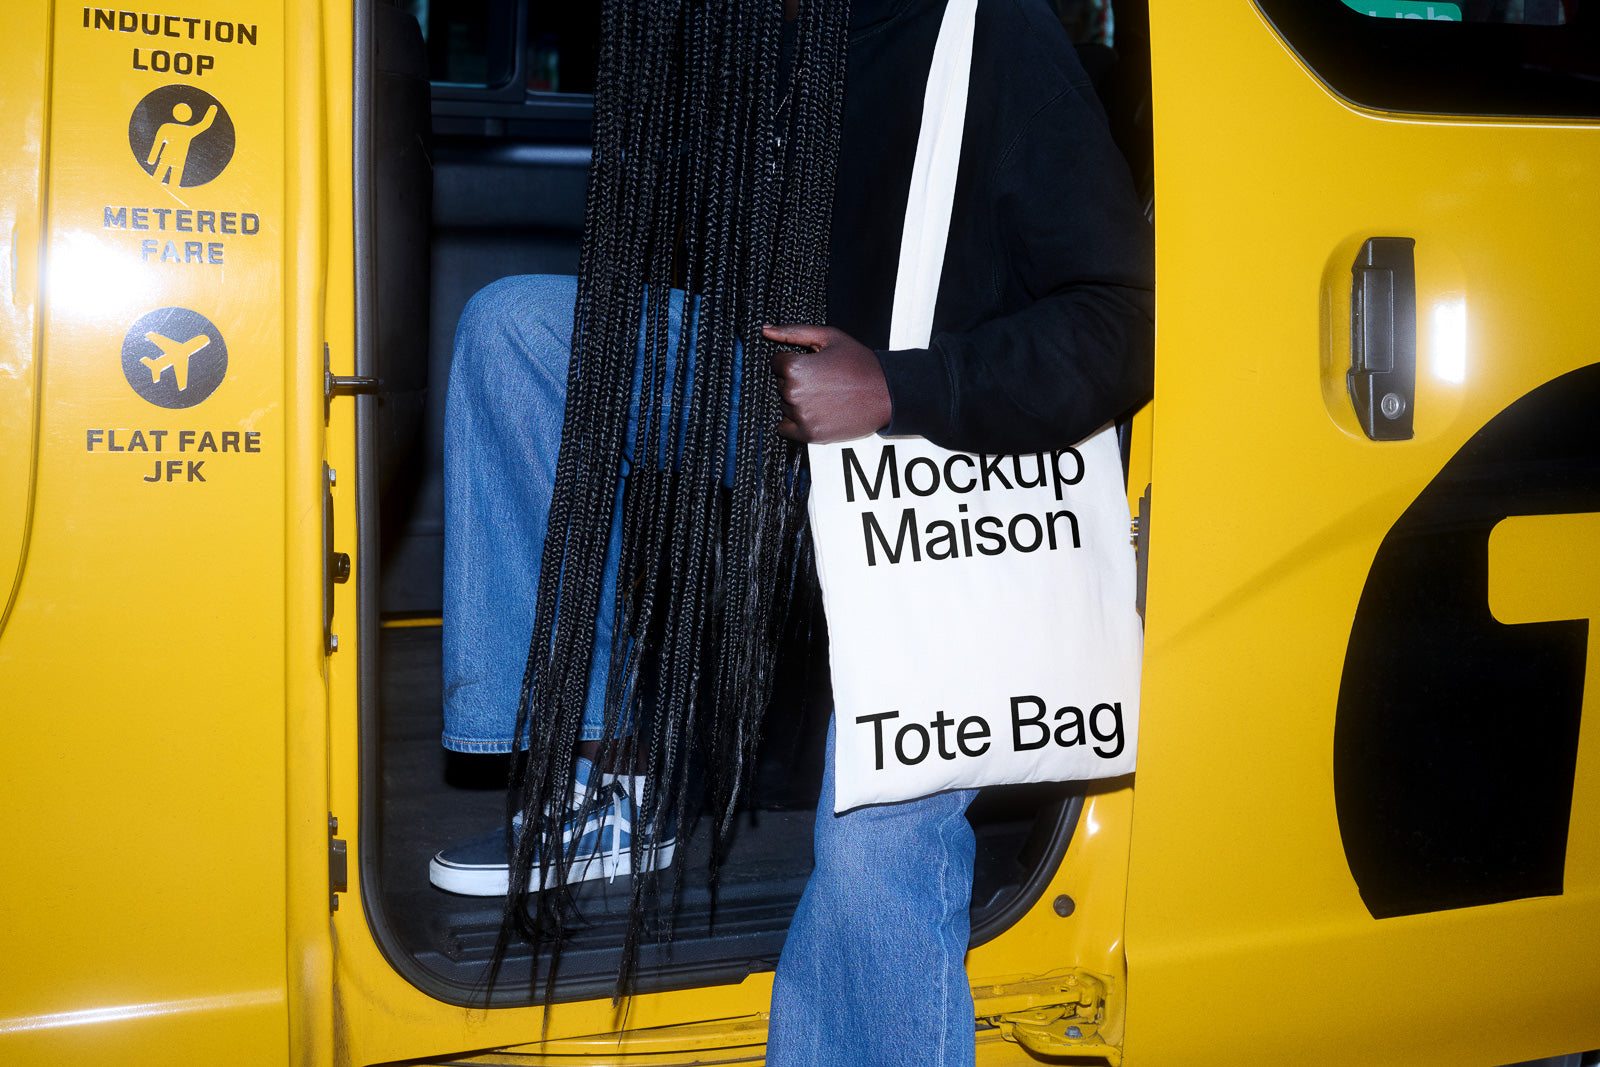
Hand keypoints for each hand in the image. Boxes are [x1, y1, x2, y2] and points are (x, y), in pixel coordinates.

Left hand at [764, 324, 891, 443]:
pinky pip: (784, 428)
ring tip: (824, 396)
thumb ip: (793, 332)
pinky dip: (794, 422)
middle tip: (823, 380)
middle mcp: (793, 393)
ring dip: (797, 401)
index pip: (776, 363)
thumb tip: (765, 330)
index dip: (795, 361)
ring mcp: (801, 416)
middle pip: (779, 385)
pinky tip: (815, 412)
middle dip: (796, 381)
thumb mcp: (829, 337)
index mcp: (794, 368)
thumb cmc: (860, 364)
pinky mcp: (810, 434)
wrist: (887, 394)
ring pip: (784, 405)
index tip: (814, 365)